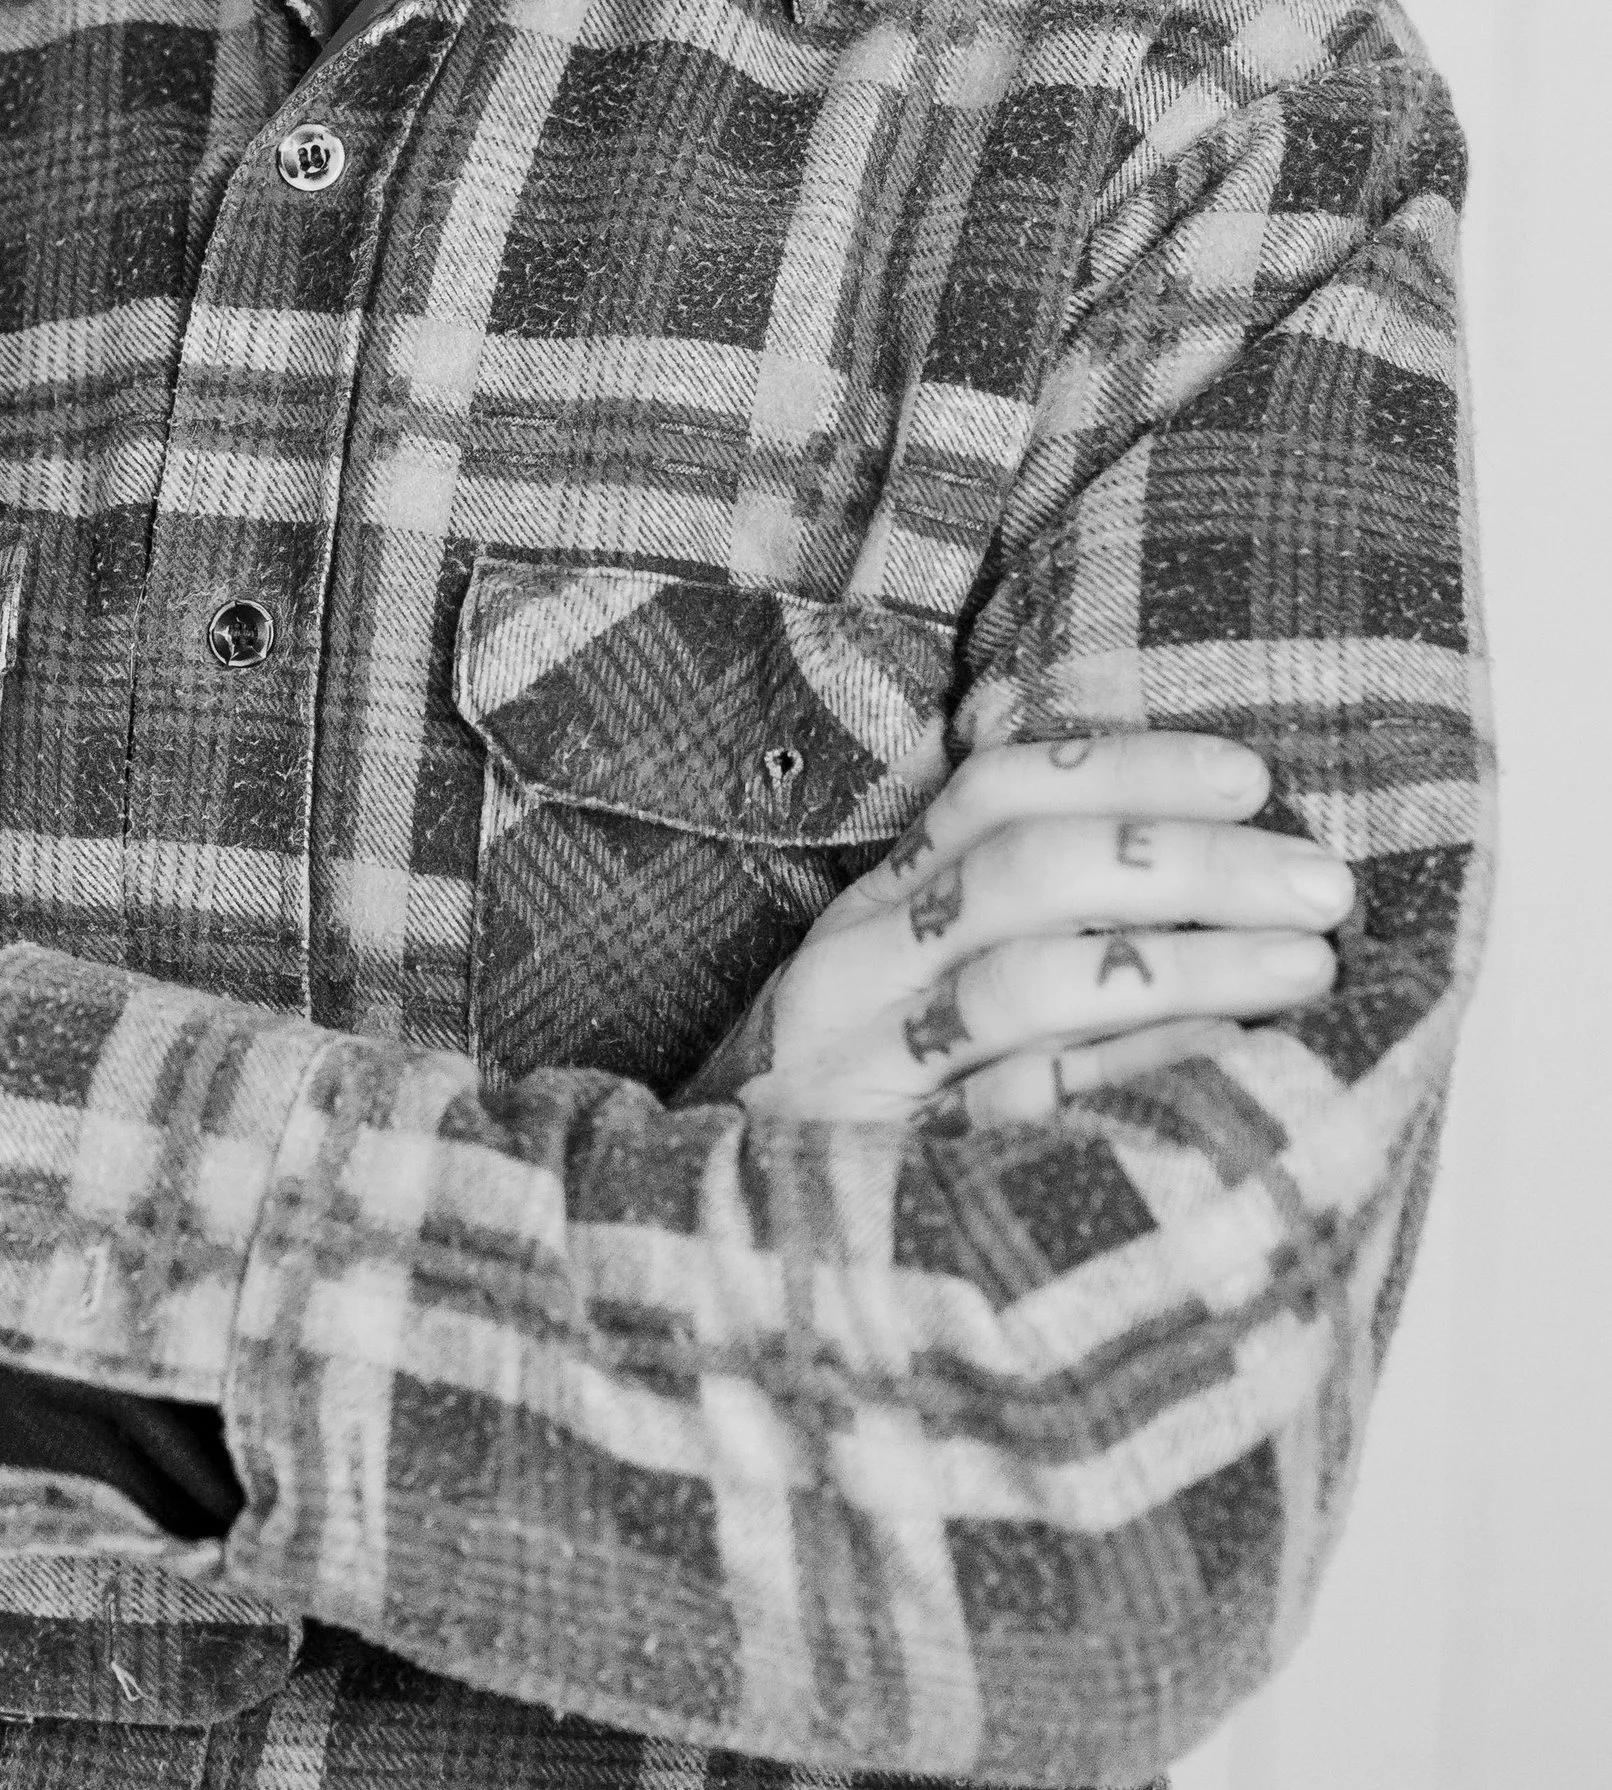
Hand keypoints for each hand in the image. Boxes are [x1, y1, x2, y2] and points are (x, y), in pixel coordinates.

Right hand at [743, 731, 1351, 1127]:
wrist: (719, 1265)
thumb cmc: (849, 1112)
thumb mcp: (892, 993)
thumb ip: (987, 917)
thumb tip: (1175, 841)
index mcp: (872, 913)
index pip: (996, 796)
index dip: (1126, 771)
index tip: (1249, 774)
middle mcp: (861, 977)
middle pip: (1029, 877)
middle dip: (1187, 864)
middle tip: (1318, 881)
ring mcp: (874, 1078)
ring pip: (1030, 985)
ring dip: (1185, 966)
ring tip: (1305, 966)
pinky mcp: (900, 1177)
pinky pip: (1028, 1115)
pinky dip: (1135, 1079)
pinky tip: (1227, 1072)